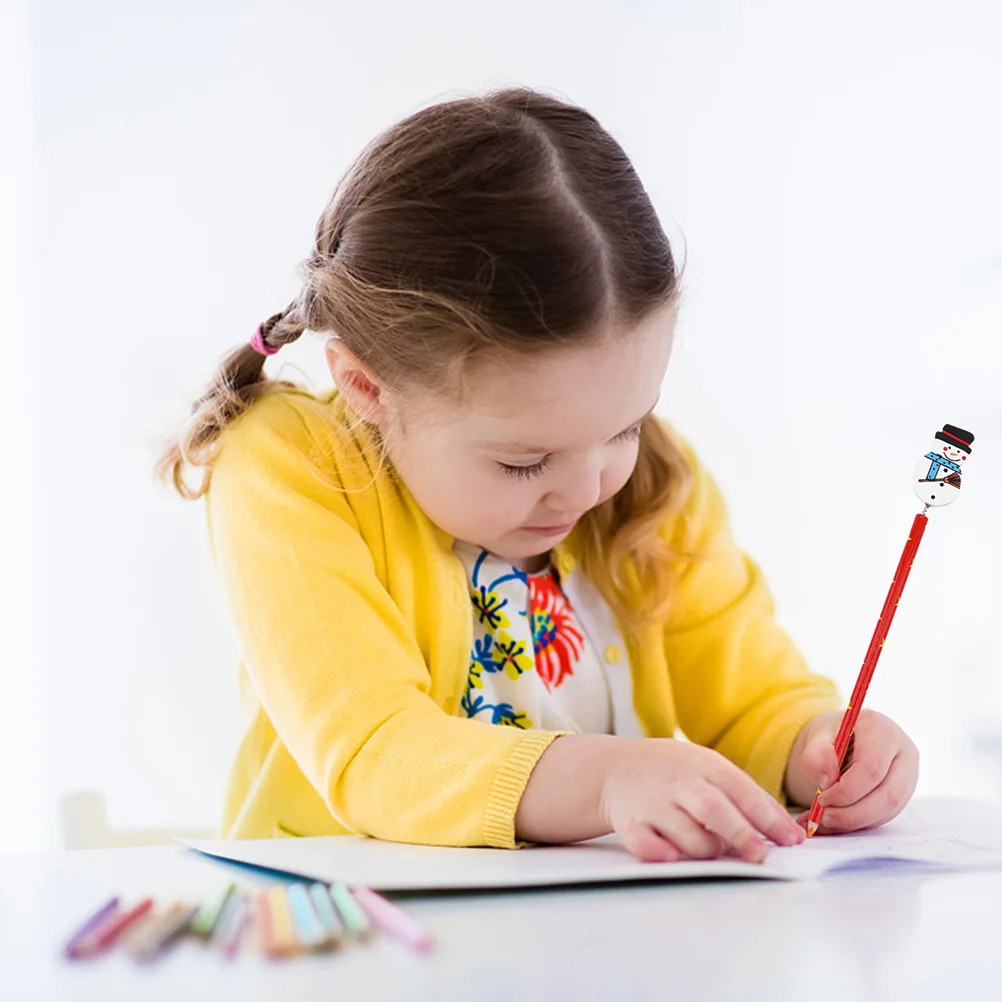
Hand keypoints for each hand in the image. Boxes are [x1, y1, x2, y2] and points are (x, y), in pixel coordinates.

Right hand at [600, 739, 804, 862]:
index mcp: (704, 766)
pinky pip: (644, 842)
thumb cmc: (675, 772)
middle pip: (714, 809)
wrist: (614, 767)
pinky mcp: (630, 823)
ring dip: (706, 848)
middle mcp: (680, 783)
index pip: (742, 791)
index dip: (769, 817)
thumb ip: (748, 796)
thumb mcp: (710, 768)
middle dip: (740, 834)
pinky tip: (670, 856)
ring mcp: (653, 803)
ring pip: (686, 833)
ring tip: (714, 852)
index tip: (791, 841)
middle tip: (760, 856)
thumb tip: (791, 833)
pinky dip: (658, 851)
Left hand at [785, 709, 918, 833]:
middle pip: (887, 794)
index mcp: (881, 730)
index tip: (822, 799)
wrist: (844, 739)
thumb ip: (816, 756)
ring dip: (856, 820)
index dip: (846, 790)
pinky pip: (886, 815)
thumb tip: (827, 780)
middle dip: (853, 813)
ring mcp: (908, 775)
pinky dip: (860, 823)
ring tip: (827, 819)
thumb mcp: (816, 739)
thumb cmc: (832, 737)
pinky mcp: (903, 794)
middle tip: (824, 817)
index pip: (872, 768)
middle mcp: (903, 752)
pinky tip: (837, 820)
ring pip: (889, 809)